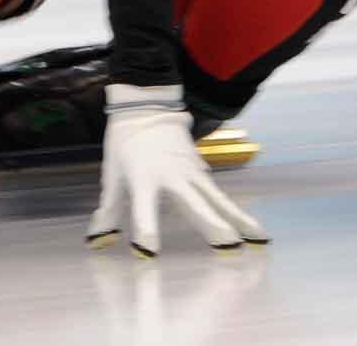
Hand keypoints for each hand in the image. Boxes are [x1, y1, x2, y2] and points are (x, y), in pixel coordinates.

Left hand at [89, 84, 267, 255]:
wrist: (145, 103)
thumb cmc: (124, 140)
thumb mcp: (112, 173)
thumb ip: (109, 208)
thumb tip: (99, 238)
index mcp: (143, 178)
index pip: (143, 210)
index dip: (144, 232)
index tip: (147, 254)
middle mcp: (171, 175)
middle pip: (195, 203)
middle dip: (212, 225)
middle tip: (230, 246)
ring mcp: (189, 170)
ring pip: (216, 197)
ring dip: (237, 217)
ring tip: (257, 237)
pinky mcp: (199, 167)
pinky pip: (215, 191)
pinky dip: (231, 208)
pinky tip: (246, 225)